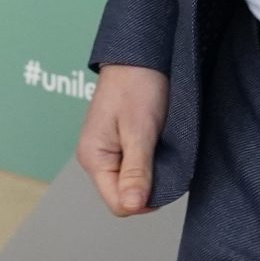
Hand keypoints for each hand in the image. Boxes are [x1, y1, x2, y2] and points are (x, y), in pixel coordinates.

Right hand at [76, 64, 168, 214]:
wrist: (139, 54)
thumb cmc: (137, 85)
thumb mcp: (140, 131)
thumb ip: (136, 171)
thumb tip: (133, 206)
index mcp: (93, 158)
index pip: (118, 203)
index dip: (144, 200)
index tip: (166, 179)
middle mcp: (96, 158)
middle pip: (124, 194)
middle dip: (148, 186)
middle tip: (165, 159)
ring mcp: (107, 150)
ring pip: (131, 181)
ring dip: (150, 173)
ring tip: (162, 148)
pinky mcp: (119, 142)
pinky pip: (134, 165)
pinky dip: (150, 161)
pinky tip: (159, 145)